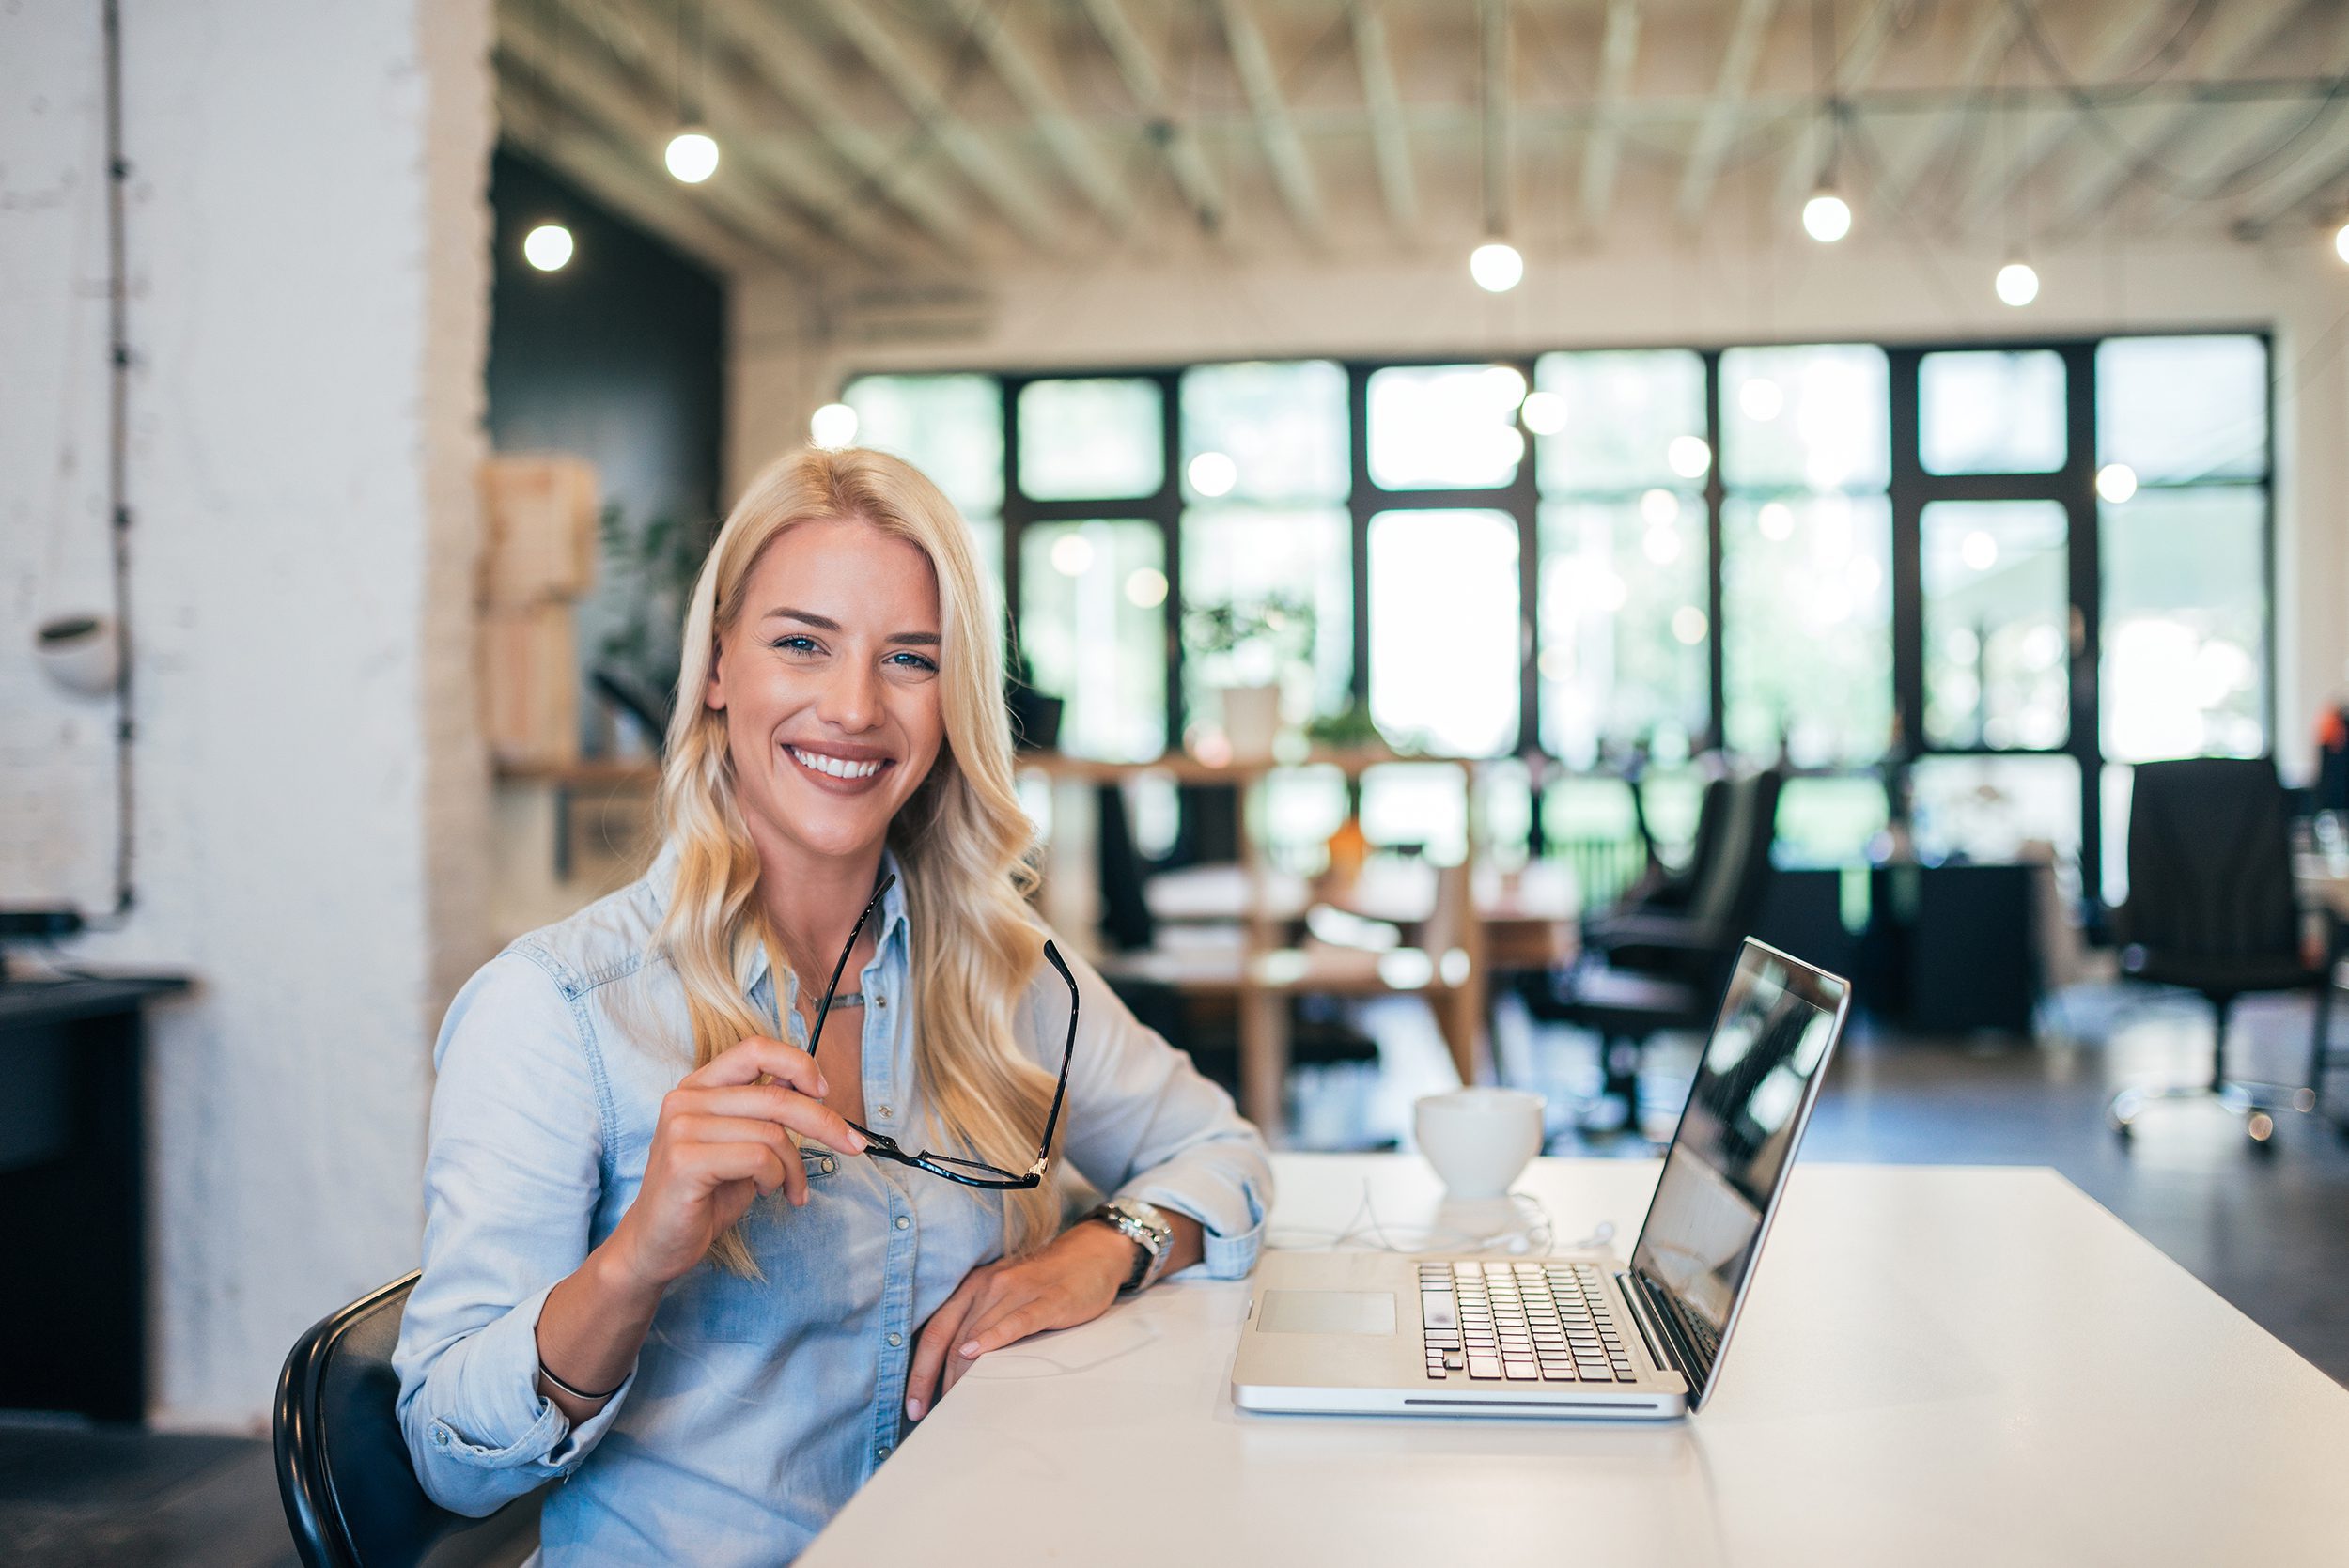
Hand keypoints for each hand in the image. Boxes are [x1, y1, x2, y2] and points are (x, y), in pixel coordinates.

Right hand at [606, 1038, 867, 1292]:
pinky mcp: (685, 1160)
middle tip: (854, 1145)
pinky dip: (775, 1178)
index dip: (798, 1063)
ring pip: (772, 1132)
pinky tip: (765, 1192)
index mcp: (699, 1086)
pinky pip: (758, 1158)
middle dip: (826, 1123)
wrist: (656, 1244)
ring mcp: (681, 1127)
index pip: (755, 1048)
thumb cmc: (705, 1194)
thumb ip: (765, 1112)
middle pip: (777, 1096)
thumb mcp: (742, 1143)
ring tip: (791, 1188)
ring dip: (795, 1167)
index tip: (825, 1092)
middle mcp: (686, 1098)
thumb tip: (811, 1083)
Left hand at [904, 1220, 1134, 1420]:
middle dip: (934, 1380)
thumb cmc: (1044, 1282)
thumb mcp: (1004, 1296)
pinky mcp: (1048, 1300)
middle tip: (926, 1414)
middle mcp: (989, 1285)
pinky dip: (994, 1337)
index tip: (912, 1404)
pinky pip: (1016, 1320)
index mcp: (973, 1286)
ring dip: (961, 1373)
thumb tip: (955, 1371)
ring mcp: (1018, 1290)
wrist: (1091, 1255)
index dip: (919, 1370)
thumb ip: (980, 1321)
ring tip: (952, 1405)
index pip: (935, 1331)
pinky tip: (978, 1353)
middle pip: (951, 1338)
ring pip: (978, 1334)